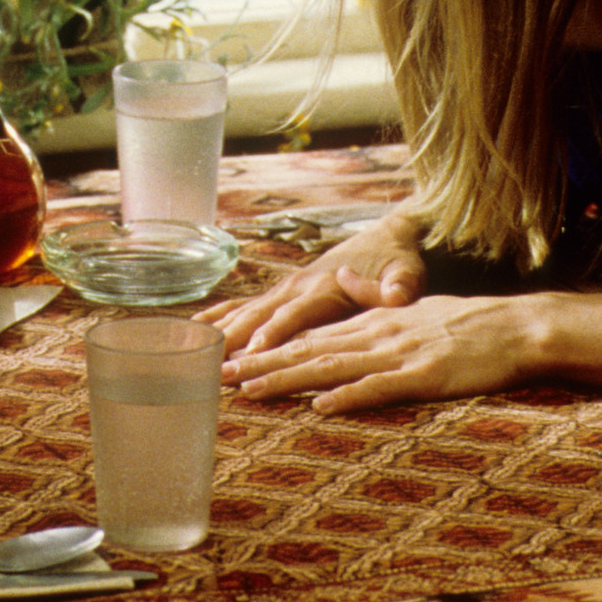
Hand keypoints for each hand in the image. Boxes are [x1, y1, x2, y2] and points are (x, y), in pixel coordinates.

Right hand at [195, 211, 426, 355]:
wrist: (387, 236)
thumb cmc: (398, 261)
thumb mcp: (406, 273)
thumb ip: (398, 286)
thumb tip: (397, 294)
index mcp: (326, 286)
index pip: (294, 315)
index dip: (272, 333)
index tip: (250, 353)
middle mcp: (299, 286)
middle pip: (261, 316)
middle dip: (236, 340)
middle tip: (213, 365)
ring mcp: (287, 287)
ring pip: (248, 311)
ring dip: (223, 331)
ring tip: (194, 353)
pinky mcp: (283, 291)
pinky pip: (246, 304)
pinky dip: (221, 314)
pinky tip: (197, 326)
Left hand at [223, 293, 543, 412]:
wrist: (515, 326)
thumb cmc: (466, 324)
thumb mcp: (412, 307)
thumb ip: (372, 305)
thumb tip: (342, 284)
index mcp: (370, 320)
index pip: (308, 334)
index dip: (267, 347)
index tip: (230, 358)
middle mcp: (376, 333)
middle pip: (309, 349)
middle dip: (262, 363)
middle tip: (220, 376)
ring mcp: (399, 353)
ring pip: (333, 366)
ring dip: (289, 379)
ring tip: (252, 391)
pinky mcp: (425, 375)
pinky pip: (381, 387)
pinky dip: (349, 396)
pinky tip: (321, 406)